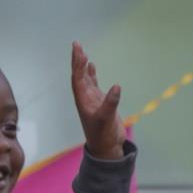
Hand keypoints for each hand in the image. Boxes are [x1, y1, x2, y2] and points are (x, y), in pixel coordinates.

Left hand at [70, 41, 124, 159]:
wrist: (107, 147)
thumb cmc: (104, 135)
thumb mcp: (107, 120)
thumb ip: (111, 103)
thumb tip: (116, 87)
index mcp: (83, 101)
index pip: (78, 79)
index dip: (78, 65)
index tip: (79, 52)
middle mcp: (85, 98)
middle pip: (79, 75)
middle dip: (78, 60)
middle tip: (77, 44)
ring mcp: (92, 100)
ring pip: (85, 78)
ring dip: (83, 65)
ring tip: (81, 52)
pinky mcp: (99, 102)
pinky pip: (93, 84)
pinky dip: (91, 74)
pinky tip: (91, 65)